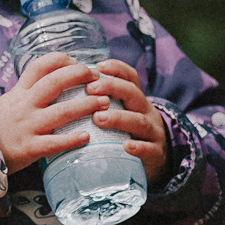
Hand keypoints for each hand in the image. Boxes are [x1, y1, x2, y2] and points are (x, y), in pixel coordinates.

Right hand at [0, 51, 107, 171]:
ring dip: (86, 105)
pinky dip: (72, 139)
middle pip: (55, 82)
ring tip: (104, 104)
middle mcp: (24, 105)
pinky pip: (54, 143)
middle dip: (80, 77)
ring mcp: (26, 126)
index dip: (63, 60)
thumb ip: (28, 92)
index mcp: (19, 92)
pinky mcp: (28, 148)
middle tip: (99, 80)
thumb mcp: (8, 102)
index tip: (81, 63)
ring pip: (61, 111)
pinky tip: (87, 137)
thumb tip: (56, 79)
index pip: (41, 66)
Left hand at [86, 59, 169, 177]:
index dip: (117, 69)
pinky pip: (149, 149)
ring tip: (99, 118)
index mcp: (135, 99)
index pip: (130, 78)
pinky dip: (138, 147)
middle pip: (133, 94)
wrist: (157, 158)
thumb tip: (68, 88)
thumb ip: (101, 101)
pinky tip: (126, 146)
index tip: (99, 66)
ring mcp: (152, 132)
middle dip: (113, 88)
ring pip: (139, 121)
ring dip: (119, 118)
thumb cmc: (128, 132)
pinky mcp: (155, 153)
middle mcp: (145, 111)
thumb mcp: (120, 112)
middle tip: (90, 88)